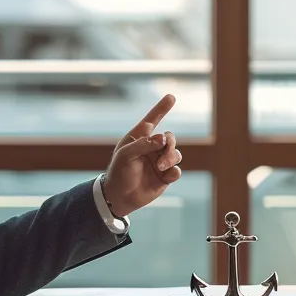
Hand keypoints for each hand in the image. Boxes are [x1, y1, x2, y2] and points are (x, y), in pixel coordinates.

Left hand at [102, 94, 182, 216]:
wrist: (119, 198)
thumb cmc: (118, 173)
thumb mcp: (126, 155)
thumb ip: (144, 144)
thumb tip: (163, 138)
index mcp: (139, 139)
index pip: (152, 120)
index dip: (162, 108)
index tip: (171, 97)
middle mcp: (151, 148)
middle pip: (169, 138)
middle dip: (169, 142)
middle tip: (163, 149)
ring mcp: (159, 162)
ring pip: (175, 154)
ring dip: (170, 158)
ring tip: (160, 167)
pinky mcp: (165, 176)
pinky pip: (177, 170)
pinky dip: (174, 171)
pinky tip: (166, 175)